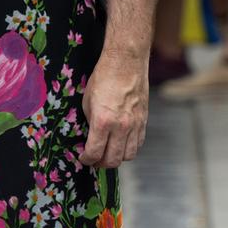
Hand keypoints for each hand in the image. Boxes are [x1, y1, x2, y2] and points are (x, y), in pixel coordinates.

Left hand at [78, 48, 148, 167]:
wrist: (126, 63)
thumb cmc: (103, 78)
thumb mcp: (87, 102)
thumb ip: (90, 123)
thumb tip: (89, 138)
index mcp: (103, 121)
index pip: (95, 152)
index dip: (86, 159)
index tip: (83, 158)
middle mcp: (121, 126)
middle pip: (113, 160)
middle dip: (101, 164)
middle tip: (94, 160)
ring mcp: (135, 125)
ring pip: (128, 156)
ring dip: (116, 158)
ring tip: (107, 153)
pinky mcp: (144, 121)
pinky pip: (138, 144)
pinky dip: (129, 149)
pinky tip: (120, 144)